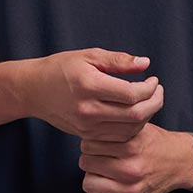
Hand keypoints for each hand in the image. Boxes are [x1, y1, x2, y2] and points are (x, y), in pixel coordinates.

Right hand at [23, 49, 164, 139]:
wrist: (34, 90)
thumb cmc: (61, 68)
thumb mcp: (89, 56)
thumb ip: (118, 60)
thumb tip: (145, 63)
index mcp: (89, 85)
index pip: (131, 93)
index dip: (149, 88)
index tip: (154, 80)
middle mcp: (88, 109)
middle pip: (135, 115)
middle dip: (154, 103)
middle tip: (158, 91)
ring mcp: (87, 126)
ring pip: (129, 129)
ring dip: (146, 116)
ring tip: (150, 101)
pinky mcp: (86, 135)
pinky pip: (118, 137)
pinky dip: (132, 127)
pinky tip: (135, 114)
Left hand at [78, 122, 192, 192]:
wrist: (180, 162)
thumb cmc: (154, 143)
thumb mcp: (137, 127)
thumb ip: (114, 127)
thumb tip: (86, 128)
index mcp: (132, 146)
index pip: (88, 144)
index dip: (89, 142)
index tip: (97, 144)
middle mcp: (131, 169)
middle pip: (85, 163)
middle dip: (90, 158)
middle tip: (100, 159)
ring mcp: (131, 190)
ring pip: (88, 184)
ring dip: (92, 178)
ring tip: (102, 173)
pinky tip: (103, 190)